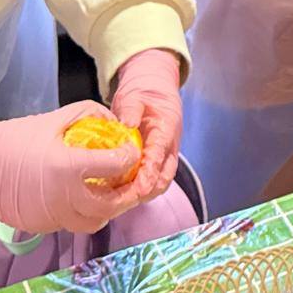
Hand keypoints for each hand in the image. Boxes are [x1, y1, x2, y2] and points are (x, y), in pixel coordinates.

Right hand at [0, 101, 140, 234]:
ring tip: (110, 192)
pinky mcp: (41, 227)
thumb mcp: (54, 119)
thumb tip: (114, 122)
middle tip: (131, 181)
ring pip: (93, 222)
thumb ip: (89, 115)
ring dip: (108, 209)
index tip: (131, 152)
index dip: (129, 158)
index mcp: (68, 167)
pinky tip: (84, 197)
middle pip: (111, 205)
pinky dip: (84, 213)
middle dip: (127, 194)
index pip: (116, 167)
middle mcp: (63, 198)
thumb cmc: (14, 138)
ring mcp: (51, 217)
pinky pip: (72, 223)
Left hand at [111, 49, 183, 200]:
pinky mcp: (157, 160)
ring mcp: (165, 154)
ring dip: (146, 192)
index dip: (150, 173)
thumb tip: (127, 124)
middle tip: (128, 200)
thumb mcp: (134, 96)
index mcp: (167, 128)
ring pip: (161, 180)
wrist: (154, 91)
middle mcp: (169, 145)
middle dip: (149, 190)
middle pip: (165, 174)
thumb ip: (131, 109)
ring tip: (124, 201)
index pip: (160, 154)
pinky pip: (153, 179)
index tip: (140, 188)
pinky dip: (141, 188)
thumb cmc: (143, 94)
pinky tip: (123, 194)